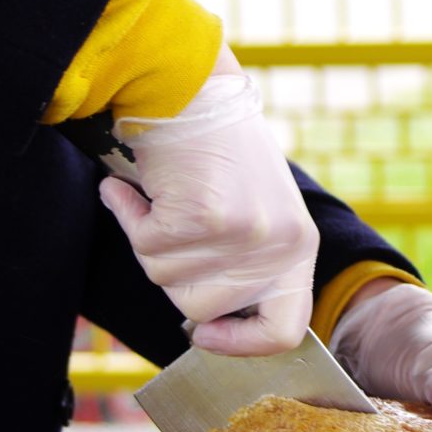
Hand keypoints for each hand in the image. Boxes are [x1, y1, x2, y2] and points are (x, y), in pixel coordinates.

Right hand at [98, 46, 317, 354]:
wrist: (193, 86)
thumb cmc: (217, 151)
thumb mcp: (255, 212)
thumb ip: (242, 268)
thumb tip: (203, 326)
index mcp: (300, 248)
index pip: (283, 332)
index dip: (240, 344)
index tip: (204, 332)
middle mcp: (280, 245)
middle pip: (202, 310)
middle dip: (174, 273)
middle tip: (176, 225)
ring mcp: (244, 233)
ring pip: (167, 278)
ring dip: (150, 239)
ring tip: (166, 196)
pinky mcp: (204, 217)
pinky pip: (147, 245)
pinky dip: (132, 215)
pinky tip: (141, 187)